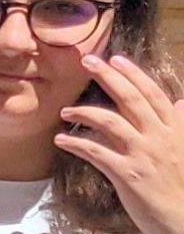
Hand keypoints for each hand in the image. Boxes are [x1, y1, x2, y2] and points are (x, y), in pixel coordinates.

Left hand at [61, 53, 183, 233]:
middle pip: (131, 100)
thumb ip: (182, 124)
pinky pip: (97, 153)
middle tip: (87, 61)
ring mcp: (143, 156)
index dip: (134, 75)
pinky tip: (61, 141)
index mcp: (175, 130)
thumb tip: (181, 102)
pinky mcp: (128, 175)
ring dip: (84, 112)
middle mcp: (160, 138)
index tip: (116, 58)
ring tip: (65, 111)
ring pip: (111, 122)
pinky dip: (77, 144)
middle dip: (109, 77)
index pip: (153, 95)